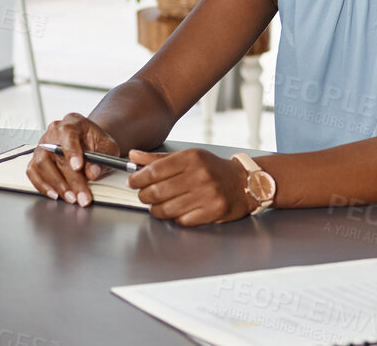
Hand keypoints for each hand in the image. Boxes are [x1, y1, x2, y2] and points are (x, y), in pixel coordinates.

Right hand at [26, 114, 121, 206]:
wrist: (88, 143)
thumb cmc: (97, 143)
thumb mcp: (108, 147)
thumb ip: (102, 158)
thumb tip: (92, 172)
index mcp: (72, 122)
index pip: (68, 134)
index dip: (72, 151)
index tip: (78, 167)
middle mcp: (54, 131)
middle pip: (55, 153)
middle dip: (70, 179)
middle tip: (82, 196)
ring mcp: (43, 145)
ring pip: (41, 164)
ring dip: (56, 184)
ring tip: (71, 198)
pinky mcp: (36, 158)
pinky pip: (32, 172)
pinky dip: (42, 185)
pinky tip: (55, 194)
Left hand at [127, 148, 252, 226]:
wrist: (244, 182)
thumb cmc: (212, 169)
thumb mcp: (188, 157)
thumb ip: (159, 159)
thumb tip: (133, 156)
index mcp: (191, 158)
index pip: (155, 170)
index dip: (138, 178)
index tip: (132, 182)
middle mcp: (200, 175)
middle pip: (158, 191)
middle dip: (145, 196)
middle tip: (143, 195)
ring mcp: (208, 194)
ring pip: (168, 209)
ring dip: (156, 210)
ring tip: (156, 205)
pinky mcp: (214, 211)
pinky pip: (183, 220)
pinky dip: (174, 218)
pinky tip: (175, 212)